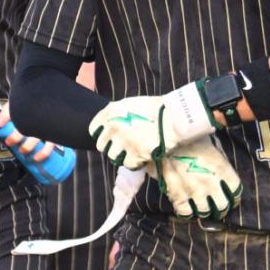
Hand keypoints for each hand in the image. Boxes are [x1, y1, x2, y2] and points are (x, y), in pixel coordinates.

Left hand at [0, 103, 62, 165]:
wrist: (46, 100)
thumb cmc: (24, 110)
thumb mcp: (10, 113)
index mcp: (22, 103)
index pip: (13, 107)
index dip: (5, 116)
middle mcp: (35, 113)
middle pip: (25, 125)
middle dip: (16, 136)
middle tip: (9, 142)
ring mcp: (45, 124)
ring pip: (37, 136)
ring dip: (27, 146)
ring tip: (21, 150)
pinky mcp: (53, 133)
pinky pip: (50, 144)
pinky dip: (43, 153)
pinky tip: (36, 158)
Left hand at [89, 83, 215, 169]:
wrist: (175, 117)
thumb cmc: (156, 109)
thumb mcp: (130, 104)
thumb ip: (116, 115)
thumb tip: (108, 126)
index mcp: (110, 112)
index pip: (94, 129)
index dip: (103, 134)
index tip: (111, 136)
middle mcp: (113, 127)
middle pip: (102, 145)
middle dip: (112, 146)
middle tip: (124, 145)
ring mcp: (123, 142)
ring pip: (113, 157)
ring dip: (122, 155)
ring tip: (135, 150)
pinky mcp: (134, 155)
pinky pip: (128, 164)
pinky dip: (135, 162)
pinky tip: (144, 155)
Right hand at [153, 136, 241, 217]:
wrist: (164, 136)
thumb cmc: (188, 137)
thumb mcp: (210, 144)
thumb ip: (218, 160)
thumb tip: (221, 169)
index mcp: (220, 168)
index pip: (235, 189)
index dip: (234, 194)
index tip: (231, 195)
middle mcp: (210, 182)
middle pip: (222, 205)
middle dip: (221, 207)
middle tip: (217, 205)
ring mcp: (193, 190)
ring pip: (205, 212)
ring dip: (205, 211)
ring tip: (203, 208)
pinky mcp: (177, 195)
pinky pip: (185, 212)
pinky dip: (187, 212)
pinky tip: (187, 207)